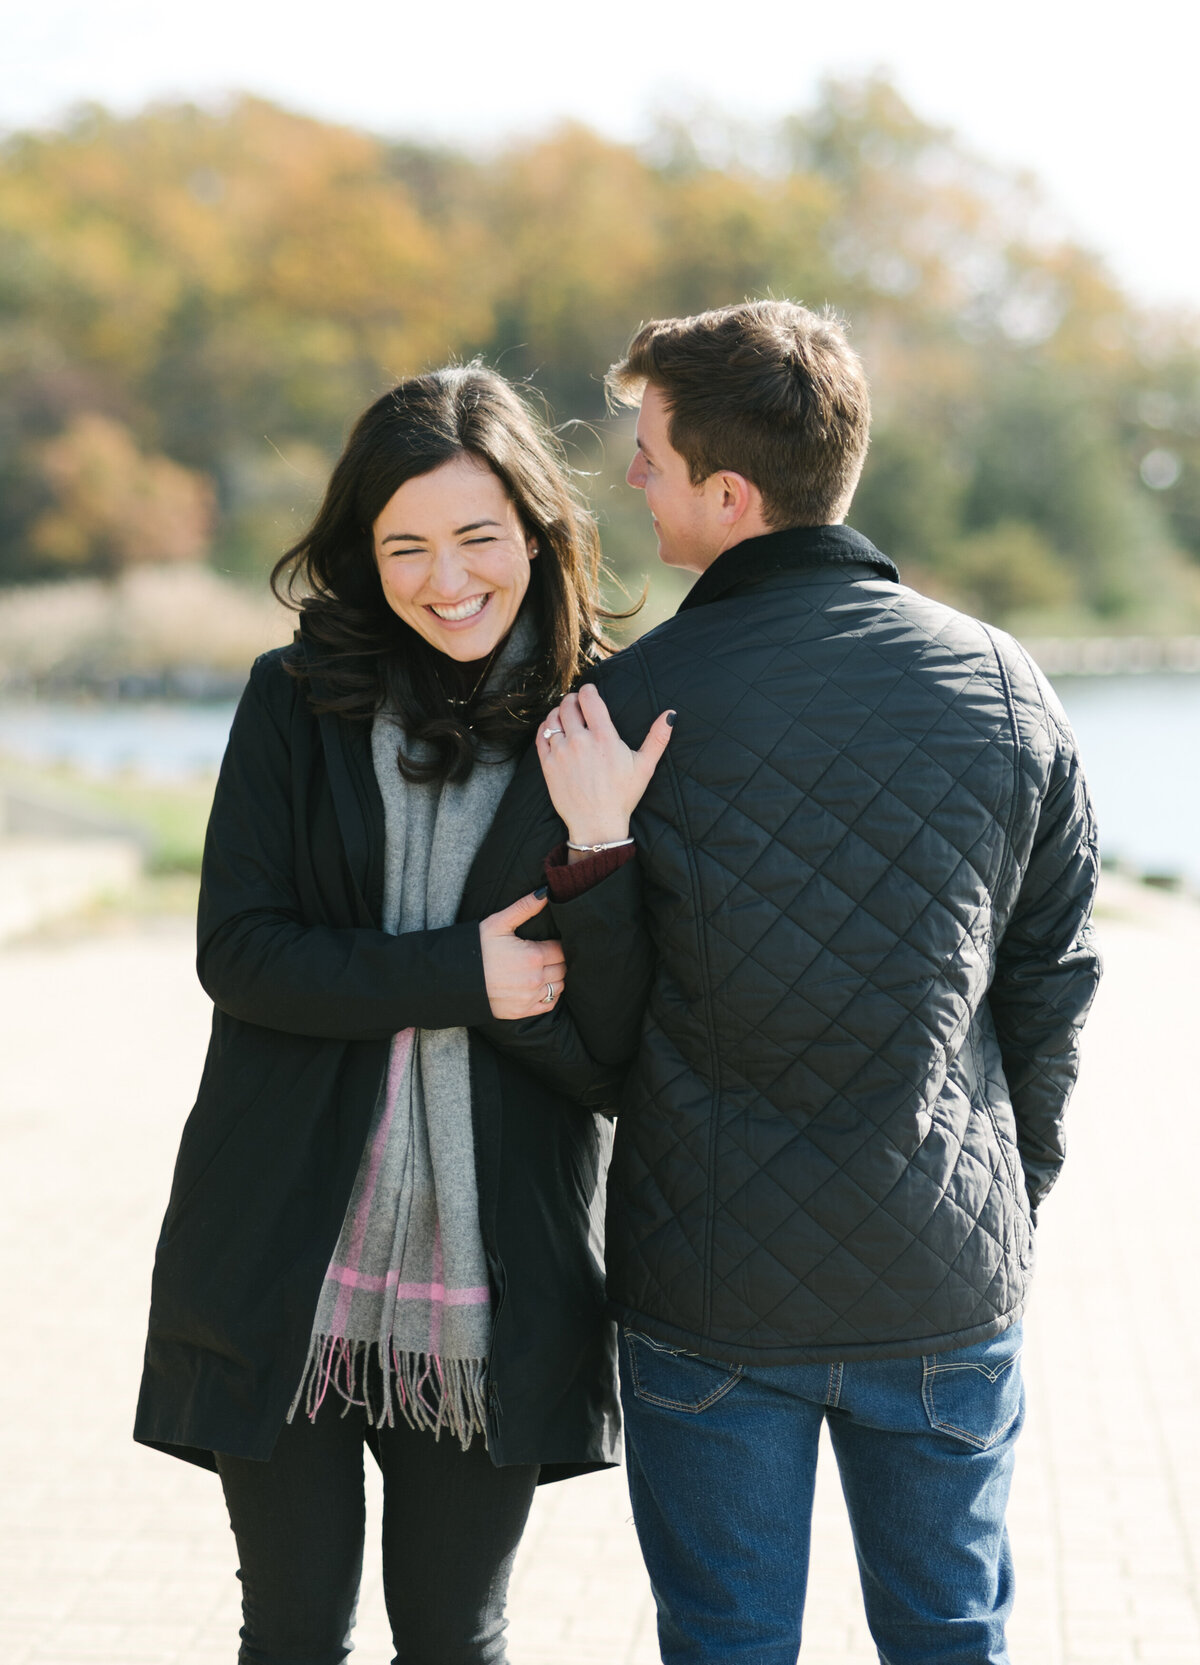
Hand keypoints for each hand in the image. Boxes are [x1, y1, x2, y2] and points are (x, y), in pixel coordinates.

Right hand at [479, 892, 566, 1019]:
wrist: (454, 978)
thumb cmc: (476, 947)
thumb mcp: (498, 923)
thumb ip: (524, 908)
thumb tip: (545, 892)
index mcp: (533, 955)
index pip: (561, 949)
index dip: (557, 945)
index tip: (549, 942)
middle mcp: (535, 978)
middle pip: (563, 968)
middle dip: (557, 960)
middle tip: (547, 955)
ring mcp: (529, 997)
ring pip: (559, 987)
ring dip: (556, 978)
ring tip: (544, 969)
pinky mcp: (522, 1011)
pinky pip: (549, 1004)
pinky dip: (550, 996)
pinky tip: (541, 987)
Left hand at [536, 684, 673, 853]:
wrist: (597, 824)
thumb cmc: (623, 796)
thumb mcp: (645, 766)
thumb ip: (658, 737)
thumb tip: (671, 714)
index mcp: (604, 738)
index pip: (589, 699)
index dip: (588, 690)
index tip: (590, 692)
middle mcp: (580, 741)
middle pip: (568, 704)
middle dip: (573, 699)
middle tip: (577, 703)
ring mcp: (561, 753)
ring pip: (553, 718)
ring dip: (558, 712)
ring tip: (565, 716)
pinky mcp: (548, 765)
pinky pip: (541, 737)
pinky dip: (545, 728)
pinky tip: (552, 730)